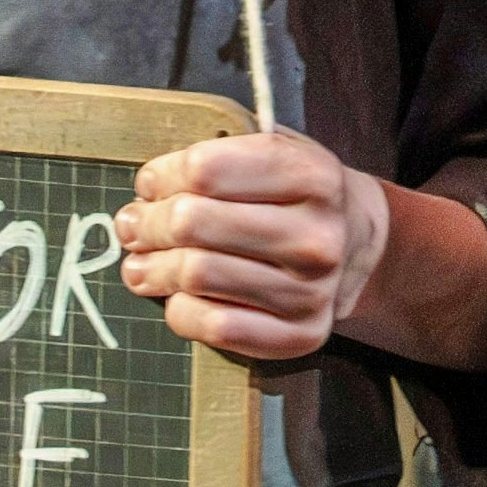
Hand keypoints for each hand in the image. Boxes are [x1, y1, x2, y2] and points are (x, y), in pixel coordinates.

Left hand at [118, 131, 392, 363]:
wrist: (354, 244)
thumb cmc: (293, 194)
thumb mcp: (273, 152)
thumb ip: (215, 159)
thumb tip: (146, 195)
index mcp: (312, 175)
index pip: (204, 169)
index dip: (161, 176)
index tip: (148, 185)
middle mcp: (318, 235)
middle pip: (191, 222)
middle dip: (147, 223)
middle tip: (132, 226)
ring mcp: (312, 290)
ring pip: (196, 276)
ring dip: (152, 269)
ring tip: (140, 264)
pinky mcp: (300, 334)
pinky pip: (215, 326)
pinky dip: (180, 312)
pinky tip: (177, 297)